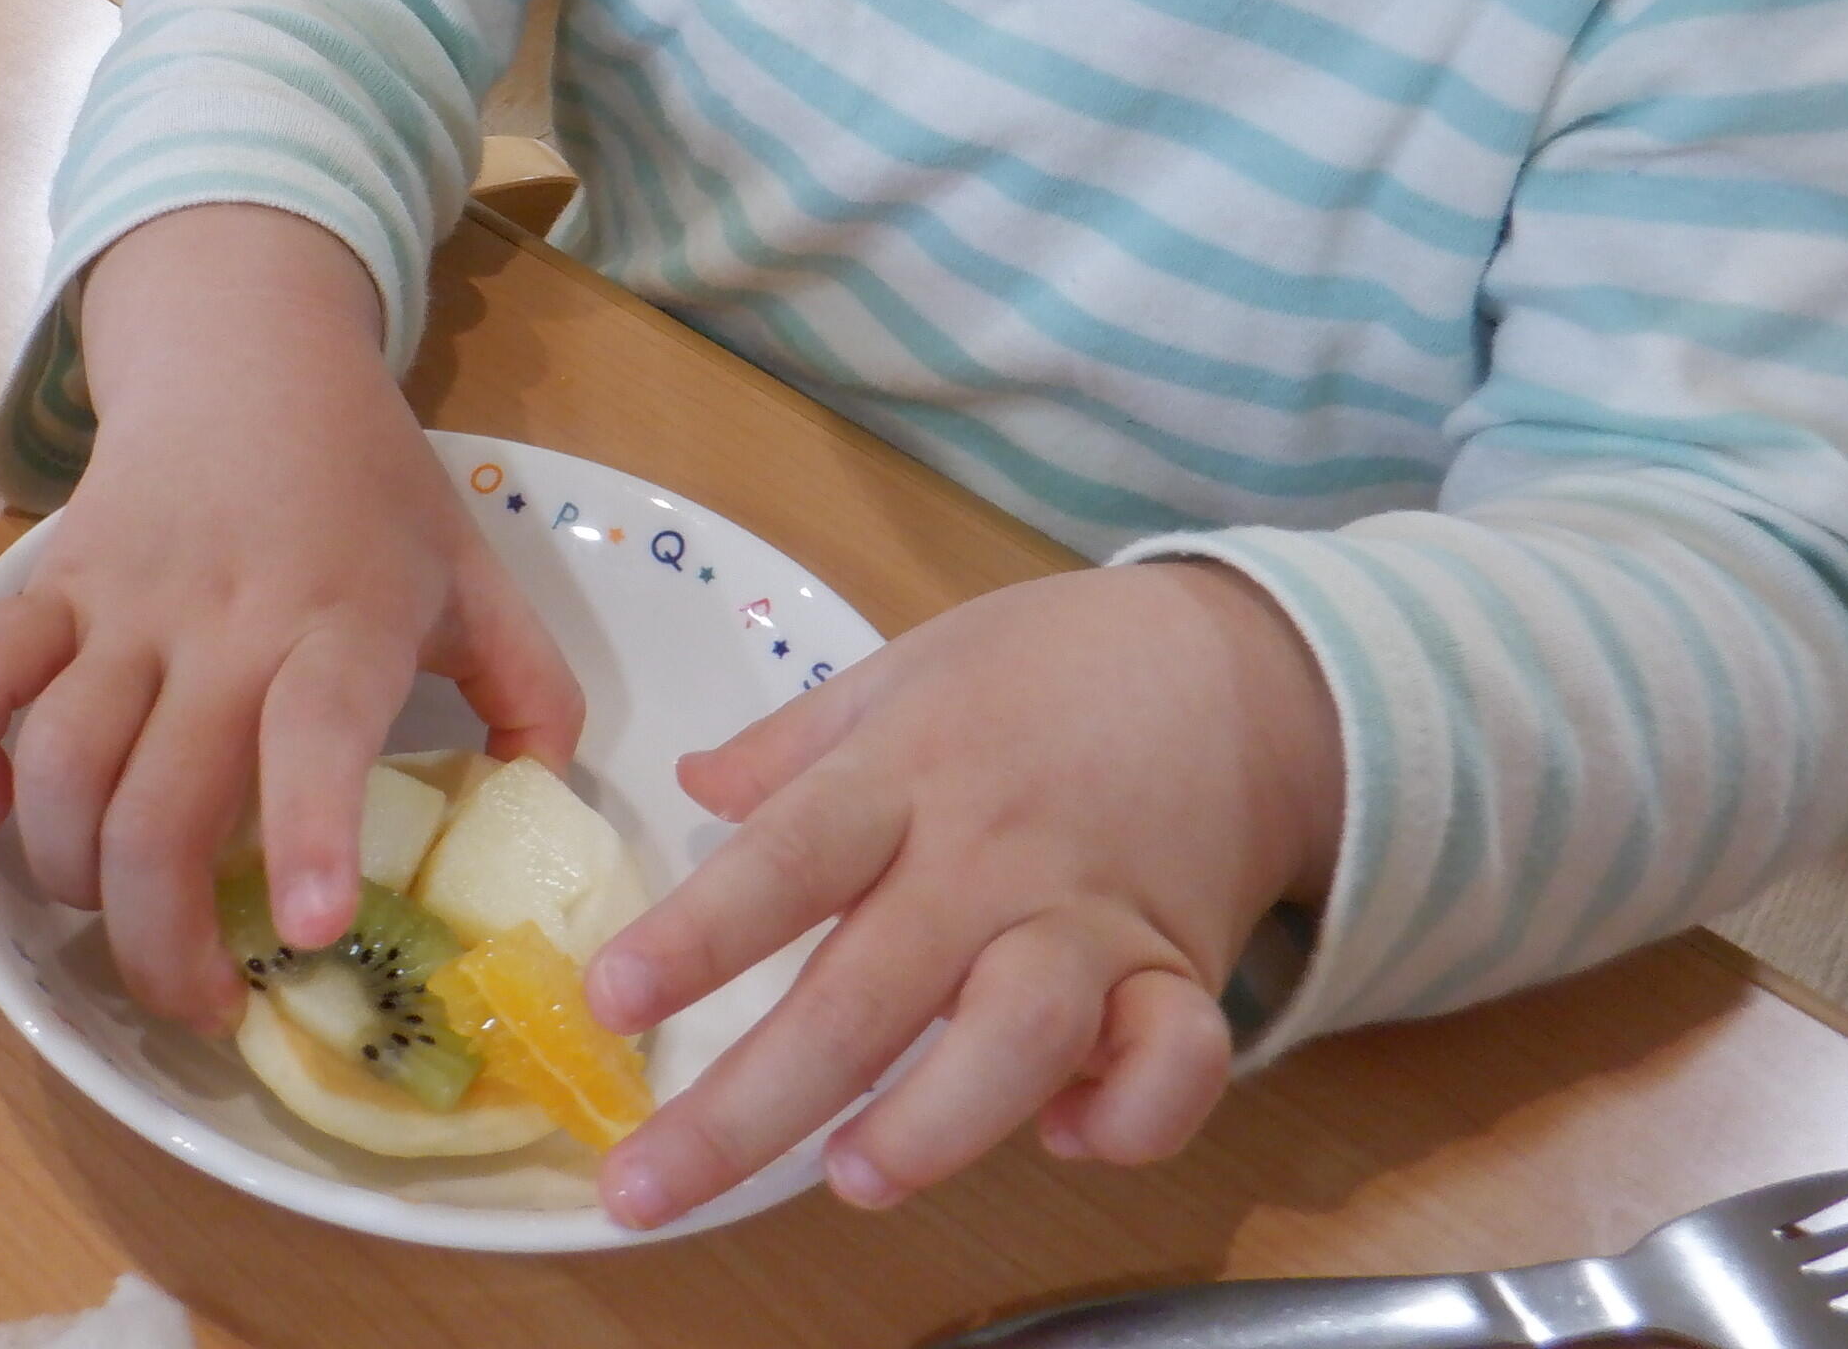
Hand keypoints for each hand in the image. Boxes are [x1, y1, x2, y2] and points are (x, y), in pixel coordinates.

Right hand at [0, 205, 584, 1026]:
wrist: (248, 348)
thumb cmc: (365, 480)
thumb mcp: (473, 572)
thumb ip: (531, 688)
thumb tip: (548, 804)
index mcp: (341, 620)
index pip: (319, 731)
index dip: (307, 831)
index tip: (307, 930)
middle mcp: (223, 619)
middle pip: (158, 800)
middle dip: (161, 935)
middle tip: (198, 1003)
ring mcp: (124, 601)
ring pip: (60, 758)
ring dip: (70, 870)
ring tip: (110, 920)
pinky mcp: (52, 580)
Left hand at [586, 563, 1341, 1228]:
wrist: (1241, 659)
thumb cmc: (1045, 669)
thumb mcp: (908, 667)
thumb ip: (797, 742)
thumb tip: (692, 780)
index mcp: (904, 771)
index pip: (786, 857)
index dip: (695, 935)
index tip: (606, 1004)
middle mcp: (990, 855)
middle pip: (864, 991)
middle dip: (748, 1107)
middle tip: (647, 1188)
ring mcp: (1093, 914)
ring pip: (1017, 1037)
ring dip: (936, 1123)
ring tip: (854, 1178)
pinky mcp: (1185, 966)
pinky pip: (1174, 1063)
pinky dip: (1129, 1116)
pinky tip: (1066, 1138)